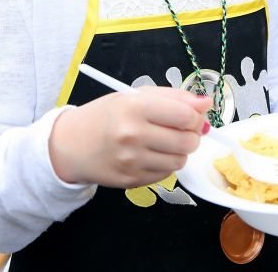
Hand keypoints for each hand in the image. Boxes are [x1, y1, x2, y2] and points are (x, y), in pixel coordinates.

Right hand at [49, 86, 211, 188]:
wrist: (71, 144)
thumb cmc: (105, 115)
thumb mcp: (135, 96)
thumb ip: (173, 98)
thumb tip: (206, 104)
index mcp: (134, 107)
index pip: (185, 116)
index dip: (195, 116)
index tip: (191, 115)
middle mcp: (133, 135)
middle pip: (188, 141)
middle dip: (192, 135)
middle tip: (182, 129)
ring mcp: (131, 161)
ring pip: (180, 160)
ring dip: (180, 151)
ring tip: (165, 141)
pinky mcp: (131, 181)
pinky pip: (166, 174)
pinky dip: (166, 163)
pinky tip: (152, 153)